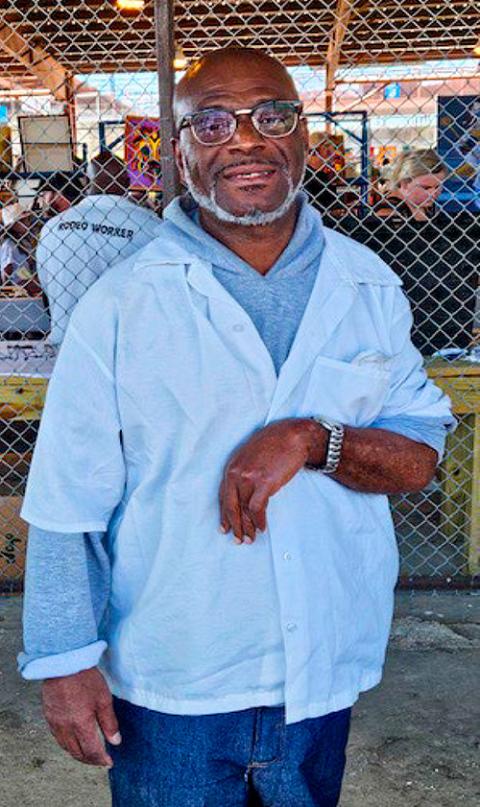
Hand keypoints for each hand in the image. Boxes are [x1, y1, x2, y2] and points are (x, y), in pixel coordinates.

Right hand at [42, 667, 120, 766]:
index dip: (101, 760)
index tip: (109, 762)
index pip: (91, 751)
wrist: (63, 663)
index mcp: (81, 725)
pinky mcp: (49, 716)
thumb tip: (115, 741)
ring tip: (88, 753)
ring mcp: (55, 723)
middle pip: (77, 753)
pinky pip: (57, 737)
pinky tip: (73, 739)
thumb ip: (109, 722)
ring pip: (66, 747)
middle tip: (100, 760)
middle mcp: (66, 728)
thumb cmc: (85, 678)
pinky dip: (67, 743)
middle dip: (90, 760)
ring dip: (77, 753)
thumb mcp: (103, 699)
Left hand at [219, 418, 324, 542]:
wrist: (293, 435)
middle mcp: (236, 472)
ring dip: (248, 527)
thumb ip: (244, 471)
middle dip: (234, 526)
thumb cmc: (276, 442)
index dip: (224, 514)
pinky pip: (257, 509)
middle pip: (231, 506)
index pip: (223, 495)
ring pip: (243, 510)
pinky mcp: (264, 483)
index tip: (225, 528)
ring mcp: (249, 478)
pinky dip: (259, 521)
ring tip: (251, 539)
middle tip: (237, 540)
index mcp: (232, 466)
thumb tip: (245, 491)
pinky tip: (262, 528)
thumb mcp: (252, 455)